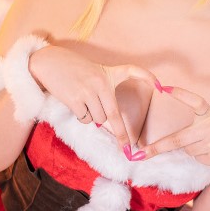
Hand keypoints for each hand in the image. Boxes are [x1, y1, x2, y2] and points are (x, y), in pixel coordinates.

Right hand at [27, 45, 155, 149]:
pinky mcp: (74, 100)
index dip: (147, 76)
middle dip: (120, 134)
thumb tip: (106, 120)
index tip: (160, 86)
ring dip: (91, 117)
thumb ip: (105, 88)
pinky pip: (84, 118)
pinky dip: (80, 116)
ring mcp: (88, 92)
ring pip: (97, 119)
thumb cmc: (73, 69)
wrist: (49, 62)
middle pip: (112, 115)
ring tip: (82, 102)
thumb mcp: (95, 71)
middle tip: (126, 149)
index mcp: (108, 74)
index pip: (132, 70)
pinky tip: (73, 102)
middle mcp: (101, 83)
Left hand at [140, 84, 209, 167]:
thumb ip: (200, 122)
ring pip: (188, 150)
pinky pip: (198, 159)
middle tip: (140, 155)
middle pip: (177, 139)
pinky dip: (202, 157)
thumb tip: (178, 140)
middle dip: (157, 148)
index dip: (181, 94)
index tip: (165, 88)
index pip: (194, 101)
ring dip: (194, 149)